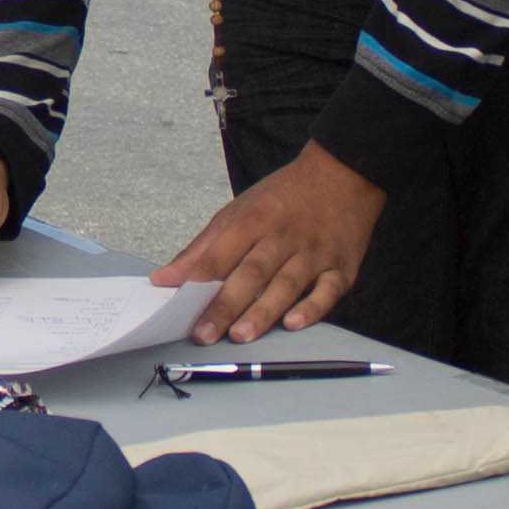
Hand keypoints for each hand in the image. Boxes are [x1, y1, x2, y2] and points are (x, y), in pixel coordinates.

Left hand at [158, 144, 383, 342]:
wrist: (343, 173)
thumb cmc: (283, 198)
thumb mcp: (238, 211)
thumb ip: (202, 248)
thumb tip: (165, 279)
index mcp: (253, 220)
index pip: (221, 255)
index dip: (199, 283)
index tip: (179, 310)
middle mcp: (283, 236)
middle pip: (252, 273)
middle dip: (226, 304)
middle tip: (205, 334)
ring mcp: (314, 252)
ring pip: (286, 284)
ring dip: (263, 311)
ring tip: (241, 335)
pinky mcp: (342, 267)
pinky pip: (328, 291)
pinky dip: (312, 308)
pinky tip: (294, 324)